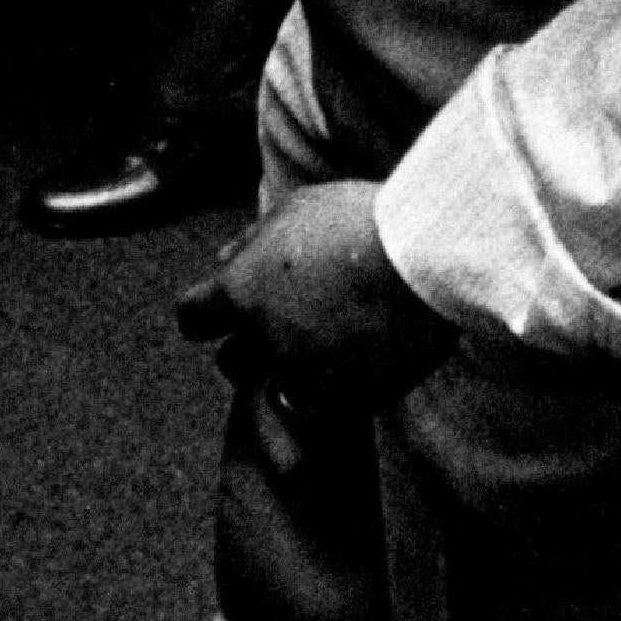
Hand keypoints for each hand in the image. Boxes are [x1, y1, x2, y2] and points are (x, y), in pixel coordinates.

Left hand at [173, 180, 451, 402]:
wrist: (428, 259)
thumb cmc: (359, 222)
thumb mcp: (293, 211)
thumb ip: (251, 241)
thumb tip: (225, 260)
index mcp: (241, 291)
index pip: (192, 317)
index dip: (206, 312)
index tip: (226, 307)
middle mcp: (265, 341)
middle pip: (232, 363)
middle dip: (249, 348)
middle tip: (284, 328)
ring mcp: (308, 376)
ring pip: (279, 391)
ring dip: (292, 375)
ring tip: (327, 348)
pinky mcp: (353, 401)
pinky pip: (329, 409)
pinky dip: (337, 393)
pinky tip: (360, 365)